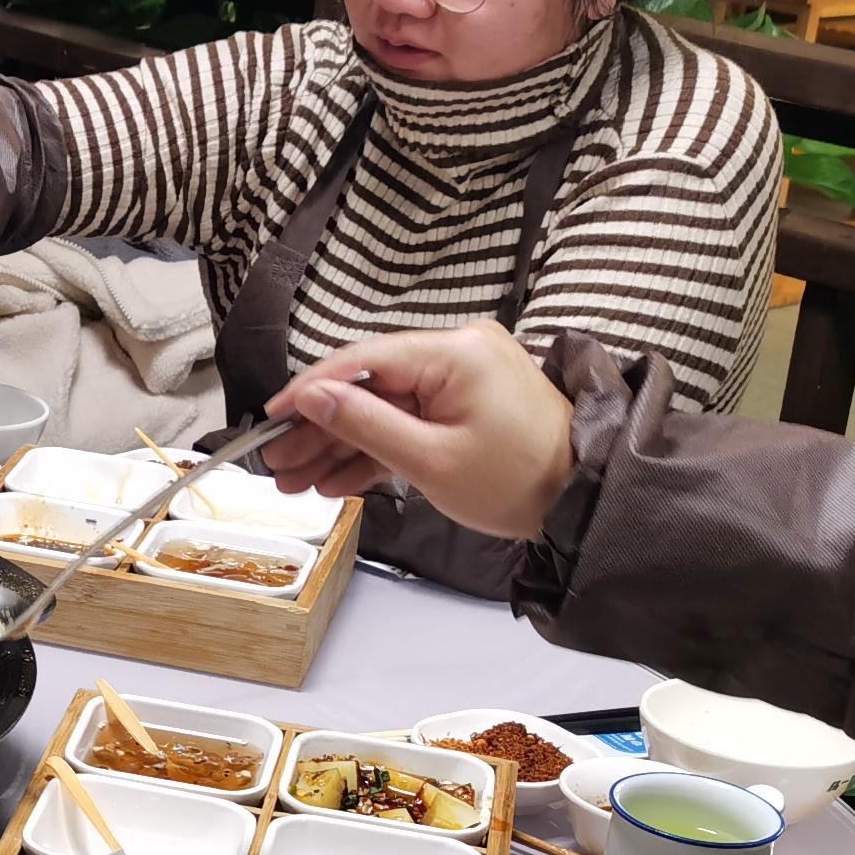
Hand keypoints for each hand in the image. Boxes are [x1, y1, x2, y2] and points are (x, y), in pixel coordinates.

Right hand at [262, 324, 578, 541]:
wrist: (584, 503)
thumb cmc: (520, 482)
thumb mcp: (430, 460)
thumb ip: (365, 425)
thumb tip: (311, 398)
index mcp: (455, 353)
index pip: (362, 362)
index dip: (309, 390)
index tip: (270, 417)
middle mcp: (458, 352)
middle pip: (368, 386)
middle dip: (319, 429)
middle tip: (278, 463)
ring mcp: (463, 377)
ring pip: (384, 408)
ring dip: (341, 445)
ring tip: (297, 481)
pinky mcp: (466, 403)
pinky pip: (410, 420)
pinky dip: (377, 449)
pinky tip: (336, 479)